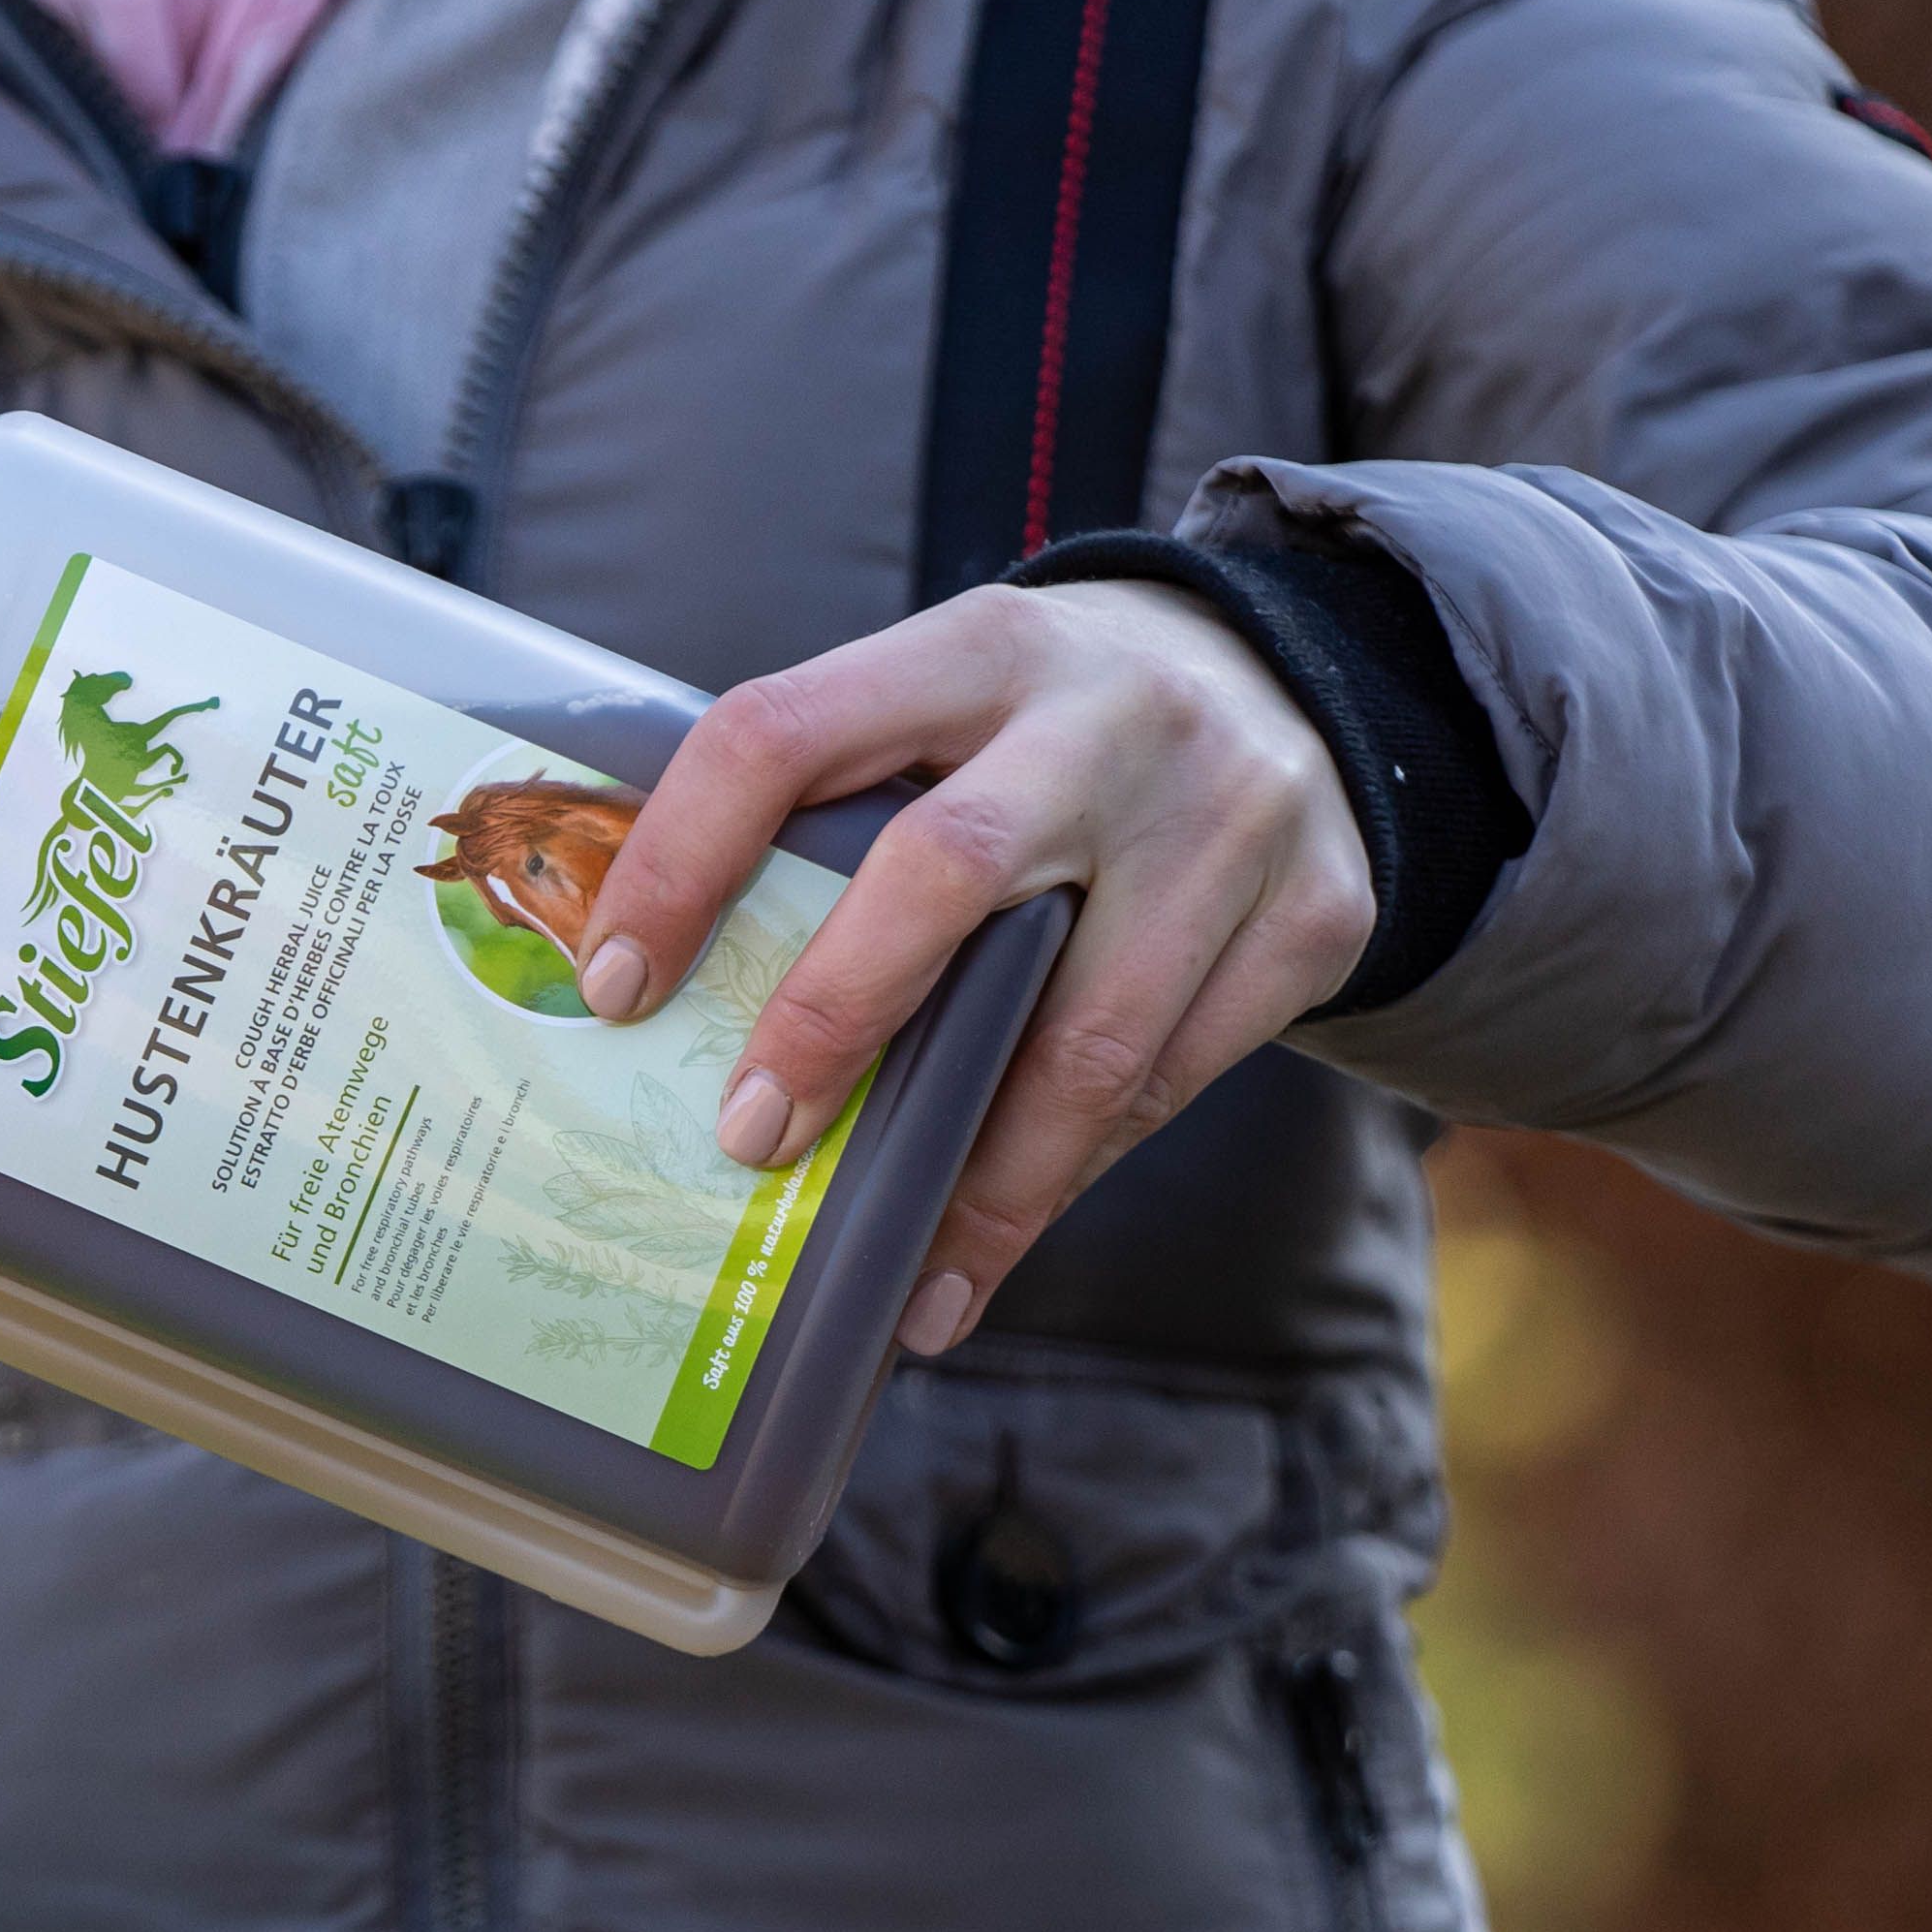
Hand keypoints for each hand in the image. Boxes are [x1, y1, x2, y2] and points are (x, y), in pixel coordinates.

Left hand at [577, 580, 1368, 1355]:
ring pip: (1088, 1034)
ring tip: (907, 1285)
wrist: (1307, 677)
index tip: (614, 989)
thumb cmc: (1061, 727)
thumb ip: (847, 803)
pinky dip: (1075, 1174)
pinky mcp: (1317, 915)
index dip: (684, 861)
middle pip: (952, 871)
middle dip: (836, 1018)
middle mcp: (1114, 718)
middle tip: (753, 1143)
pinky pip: (1174, 1081)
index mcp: (980, 646)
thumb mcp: (957, 704)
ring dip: (983, 1181)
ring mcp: (1232, 816)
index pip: (787, 729)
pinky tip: (1001, 1242)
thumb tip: (675, 1001)